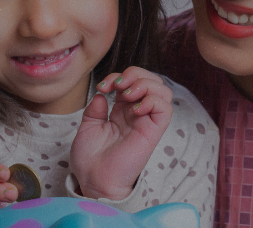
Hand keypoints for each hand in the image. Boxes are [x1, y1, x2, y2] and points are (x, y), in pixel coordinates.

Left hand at [72, 66, 173, 199]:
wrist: (93, 179)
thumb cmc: (90, 160)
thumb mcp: (87, 127)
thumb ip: (95, 109)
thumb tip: (103, 95)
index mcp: (122, 110)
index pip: (132, 81)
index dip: (118, 76)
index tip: (102, 86)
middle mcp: (137, 113)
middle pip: (151, 80)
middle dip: (135, 74)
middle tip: (117, 86)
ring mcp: (147, 122)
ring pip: (163, 90)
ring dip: (145, 84)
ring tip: (127, 94)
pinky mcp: (153, 132)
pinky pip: (165, 109)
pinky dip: (152, 100)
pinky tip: (135, 109)